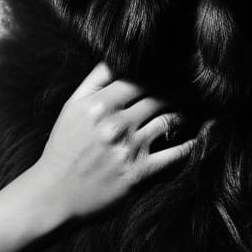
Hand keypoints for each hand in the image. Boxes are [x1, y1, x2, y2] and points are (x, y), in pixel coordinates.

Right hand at [31, 62, 194, 224]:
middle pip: (158, 97)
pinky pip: (173, 155)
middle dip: (177, 90)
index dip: (158, 73)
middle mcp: (115, 125)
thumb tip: (116, 57)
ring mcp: (128, 149)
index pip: (139, 79)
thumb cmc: (64, 148)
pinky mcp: (138, 174)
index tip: (172, 70)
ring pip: (169, 120)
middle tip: (192, 85)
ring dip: (185, 113)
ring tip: (196, 107)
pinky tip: (196, 137)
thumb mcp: (71, 108)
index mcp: (99, 105)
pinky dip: (189, 145)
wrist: (55, 195)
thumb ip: (94, 81)